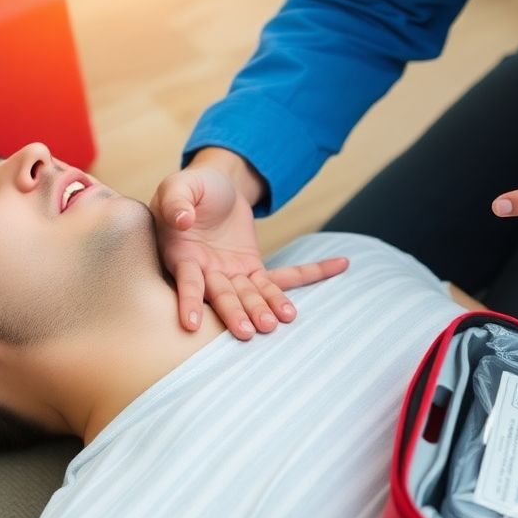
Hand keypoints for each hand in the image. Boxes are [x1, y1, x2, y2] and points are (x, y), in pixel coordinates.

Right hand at [149, 148, 348, 339]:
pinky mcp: (254, 269)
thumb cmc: (189, 189)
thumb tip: (182, 220)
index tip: (190, 324)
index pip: (186, 281)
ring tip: (283, 318)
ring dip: (265, 306)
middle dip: (236, 313)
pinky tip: (340, 265)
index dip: (189, 300)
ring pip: (251, 294)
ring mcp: (232, 275)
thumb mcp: (177, 187)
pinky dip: (312, 272)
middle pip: (223, 296)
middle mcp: (206, 273)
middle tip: (249, 331)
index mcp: (182, 256)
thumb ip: (177, 202)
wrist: (213, 188)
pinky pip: (284, 275)